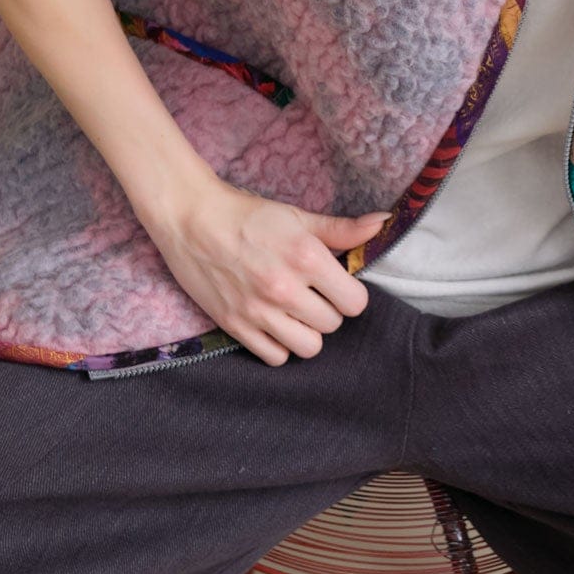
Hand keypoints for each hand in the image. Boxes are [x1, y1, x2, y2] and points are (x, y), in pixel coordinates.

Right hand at [143, 175, 391, 364]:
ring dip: (306, 332)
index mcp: (306, 257)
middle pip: (333, 325)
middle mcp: (285, 288)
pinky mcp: (234, 325)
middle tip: (310, 295)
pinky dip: (278, 346)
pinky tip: (273, 324)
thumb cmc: (247, 215)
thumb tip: (382, 224)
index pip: (355, 303)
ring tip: (294, 313)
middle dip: (327, 310)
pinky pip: (275, 358)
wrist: (191, 219)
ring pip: (309, 347)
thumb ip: (342, 230)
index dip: (349, 295)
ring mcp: (258, 311)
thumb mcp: (298, 217)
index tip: (334, 285)